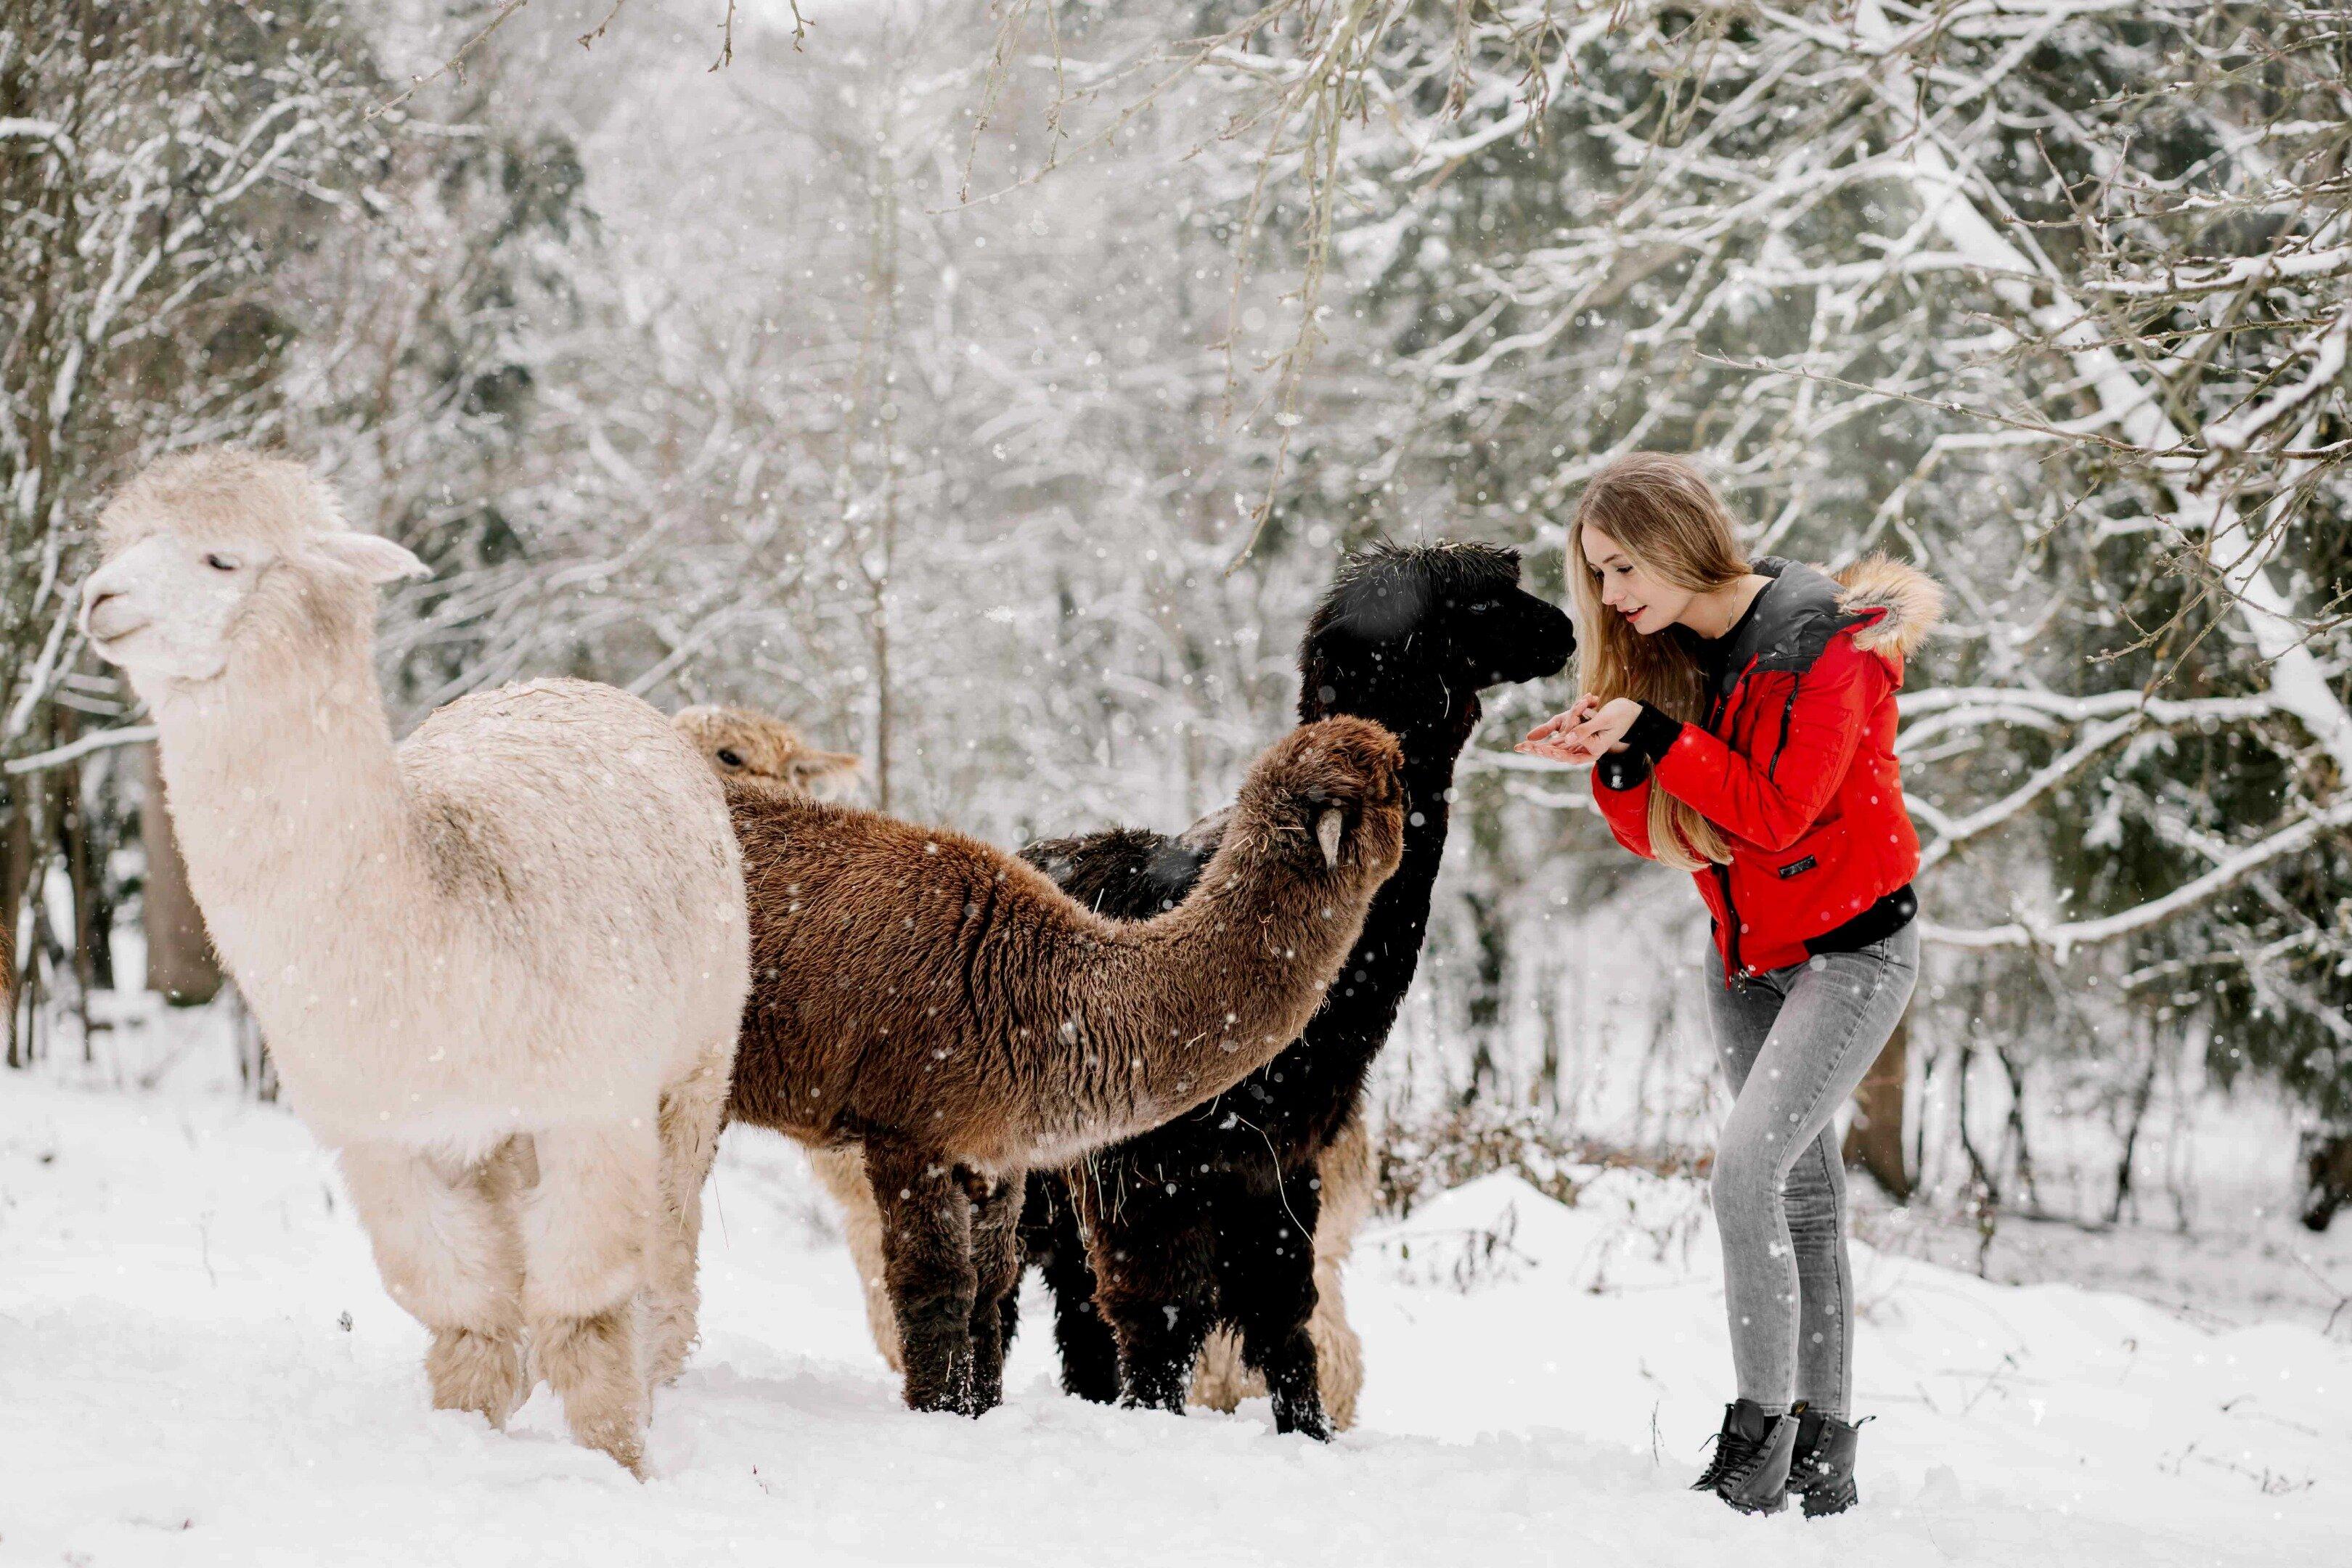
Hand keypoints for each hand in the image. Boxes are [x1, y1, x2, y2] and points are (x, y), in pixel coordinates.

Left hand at [1516, 697, 1640, 767]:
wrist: (1632, 712)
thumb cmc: (1622, 715)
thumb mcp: (1604, 720)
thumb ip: (1585, 730)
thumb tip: (1567, 738)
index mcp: (1594, 751)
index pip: (1570, 756)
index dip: (1555, 753)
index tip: (1540, 749)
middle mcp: (1587, 750)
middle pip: (1560, 753)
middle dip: (1541, 750)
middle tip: (1522, 748)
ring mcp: (1583, 743)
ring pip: (1559, 747)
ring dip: (1541, 746)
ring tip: (1523, 746)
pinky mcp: (1581, 735)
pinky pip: (1563, 739)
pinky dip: (1549, 737)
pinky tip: (1535, 741)